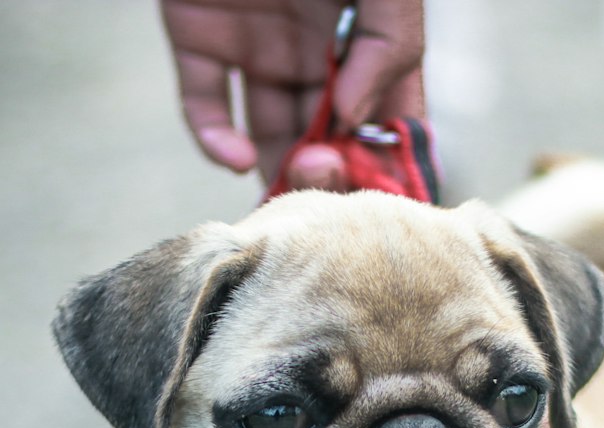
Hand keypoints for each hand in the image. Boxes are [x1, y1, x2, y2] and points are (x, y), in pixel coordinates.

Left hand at [160, 0, 424, 186]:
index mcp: (366, 38)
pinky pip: (205, 108)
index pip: (388, 121)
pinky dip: (216, 141)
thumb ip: (390, 44)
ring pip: (269, 138)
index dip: (389, 165)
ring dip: (279, 173)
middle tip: (324, 175)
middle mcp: (315, 52)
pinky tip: (237, 155)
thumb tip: (357, 120)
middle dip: (332, 172)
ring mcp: (256, 48)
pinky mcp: (197, 38)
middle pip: (328, 141)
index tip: (382, 197)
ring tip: (288, 181)